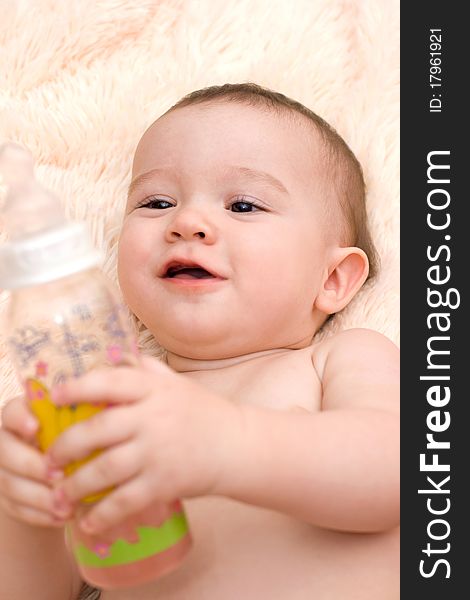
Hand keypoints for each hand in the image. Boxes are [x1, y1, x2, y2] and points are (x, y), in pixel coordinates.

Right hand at [0, 395, 71, 527]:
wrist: (69, 472)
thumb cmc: (82, 441)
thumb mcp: (83, 428)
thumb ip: (83, 423)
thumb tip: (98, 425)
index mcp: (25, 415)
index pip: (12, 412)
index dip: (20, 419)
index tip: (35, 428)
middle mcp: (7, 439)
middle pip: (5, 450)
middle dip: (33, 466)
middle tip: (60, 477)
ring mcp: (2, 469)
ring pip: (8, 483)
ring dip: (39, 496)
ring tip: (67, 505)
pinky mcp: (4, 496)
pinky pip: (15, 507)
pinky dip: (39, 514)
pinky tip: (61, 517)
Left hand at [47, 356, 241, 533]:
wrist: (237, 446)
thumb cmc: (204, 412)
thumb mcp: (178, 384)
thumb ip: (148, 370)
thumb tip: (119, 357)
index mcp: (154, 390)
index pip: (109, 382)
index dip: (77, 387)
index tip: (55, 397)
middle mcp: (153, 418)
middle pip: (97, 430)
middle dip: (65, 446)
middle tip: (50, 458)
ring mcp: (158, 452)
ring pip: (103, 469)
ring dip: (75, 484)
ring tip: (60, 492)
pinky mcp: (164, 483)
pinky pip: (124, 501)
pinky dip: (101, 515)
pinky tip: (88, 522)